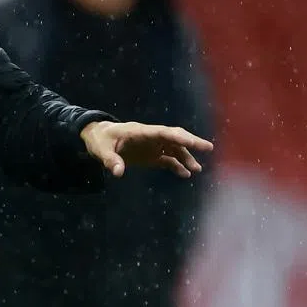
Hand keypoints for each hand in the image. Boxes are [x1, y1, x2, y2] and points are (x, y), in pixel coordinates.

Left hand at [81, 121, 212, 178]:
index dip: (178, 136)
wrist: (98, 138)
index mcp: (140, 132)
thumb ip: (110, 160)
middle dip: (191, 142)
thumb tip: (118, 172)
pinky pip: (167, 159)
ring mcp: (152, 146)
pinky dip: (177, 166)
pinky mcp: (151, 155)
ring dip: (186, 158)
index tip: (193, 141)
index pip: (163, 132)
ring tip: (197, 170)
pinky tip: (186, 174)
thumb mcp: (101, 149)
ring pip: (174, 149)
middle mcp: (150, 137)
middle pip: (174, 137)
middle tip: (208, 148)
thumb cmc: (100, 140)